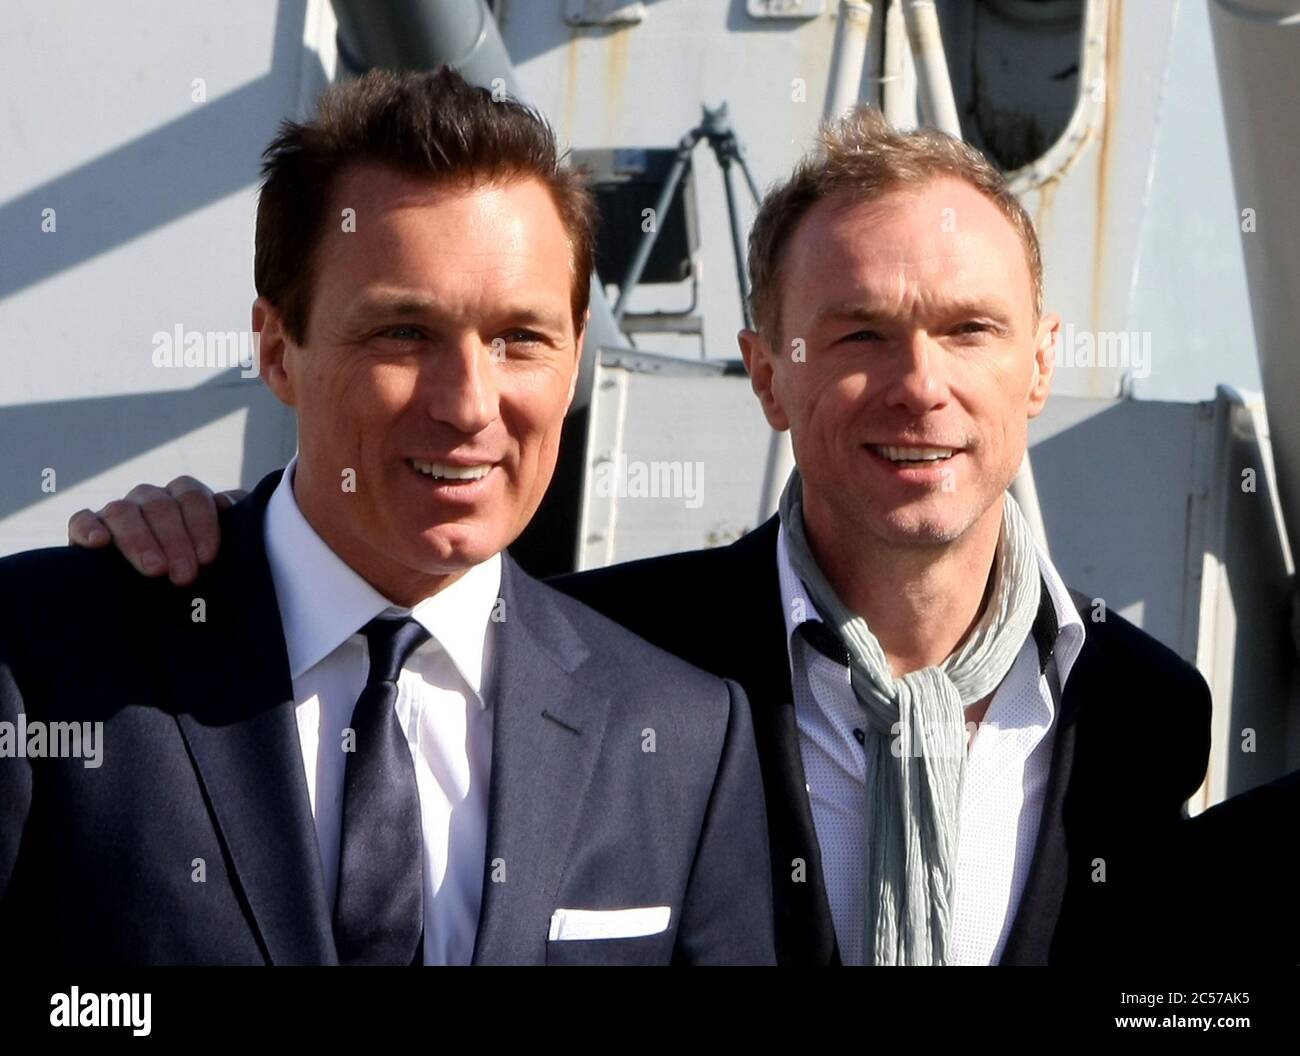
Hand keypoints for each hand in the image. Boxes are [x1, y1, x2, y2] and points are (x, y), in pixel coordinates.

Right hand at [68, 476, 245, 585]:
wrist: (162, 595)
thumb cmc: (202, 567)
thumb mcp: (225, 548)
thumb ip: (238, 525)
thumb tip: (234, 508)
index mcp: (184, 497)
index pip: (192, 496)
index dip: (202, 524)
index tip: (208, 557)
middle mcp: (151, 499)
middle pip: (159, 505)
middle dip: (174, 540)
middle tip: (184, 576)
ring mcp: (119, 512)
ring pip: (123, 511)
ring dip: (139, 539)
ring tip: (155, 569)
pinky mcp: (88, 529)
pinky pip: (82, 519)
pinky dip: (89, 528)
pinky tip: (100, 544)